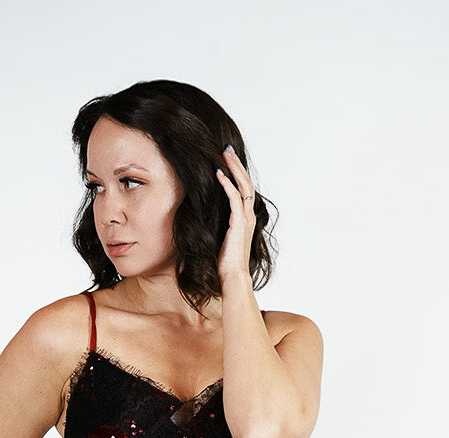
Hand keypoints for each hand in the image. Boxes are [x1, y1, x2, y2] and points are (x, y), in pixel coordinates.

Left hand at [215, 144, 256, 286]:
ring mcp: (245, 219)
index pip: (243, 189)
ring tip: (225, 153)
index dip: (236, 173)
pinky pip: (234, 197)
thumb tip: (200, 217)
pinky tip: (219, 173)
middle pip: (246, 182)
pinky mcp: (239, 223)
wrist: (232, 277)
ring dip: (234, 167)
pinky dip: (227, 184)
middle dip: (236, 163)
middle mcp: (248, 216)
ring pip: (243, 185)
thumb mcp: (219, 239)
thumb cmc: (225, 264)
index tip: (226, 160)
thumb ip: (216, 225)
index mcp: (245, 219)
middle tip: (226, 148)